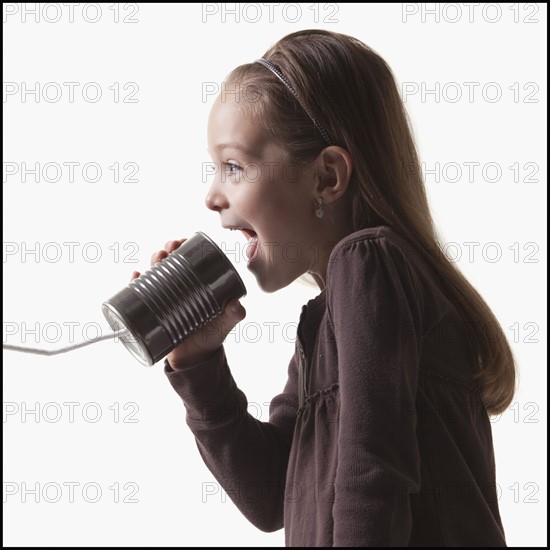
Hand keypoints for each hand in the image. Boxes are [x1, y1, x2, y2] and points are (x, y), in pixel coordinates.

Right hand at [131, 238, 245, 369]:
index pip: (189, 259)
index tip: (181, 242)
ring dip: (152, 261)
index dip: (183, 246)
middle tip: (167, 251)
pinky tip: (135, 276)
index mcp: (196, 283)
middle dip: (166, 250)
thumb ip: (234, 315)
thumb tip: (236, 305)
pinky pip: (140, 293)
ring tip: (155, 260)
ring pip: (155, 273)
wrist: (195, 359)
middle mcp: (179, 286)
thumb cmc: (212, 336)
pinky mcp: (152, 310)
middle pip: (170, 262)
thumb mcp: (225, 324)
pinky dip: (135, 282)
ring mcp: (164, 297)